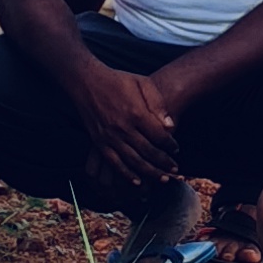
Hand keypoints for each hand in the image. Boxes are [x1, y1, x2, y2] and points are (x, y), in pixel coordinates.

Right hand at [75, 62, 182, 191]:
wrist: (87, 81)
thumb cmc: (117, 80)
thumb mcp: (142, 83)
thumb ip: (157, 104)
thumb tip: (170, 125)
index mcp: (136, 113)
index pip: (159, 136)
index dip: (170, 145)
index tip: (176, 149)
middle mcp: (123, 128)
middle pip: (148, 152)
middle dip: (164, 163)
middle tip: (175, 170)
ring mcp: (110, 136)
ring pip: (133, 161)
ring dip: (150, 172)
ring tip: (162, 179)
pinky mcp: (99, 142)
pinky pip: (114, 162)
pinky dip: (126, 174)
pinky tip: (137, 182)